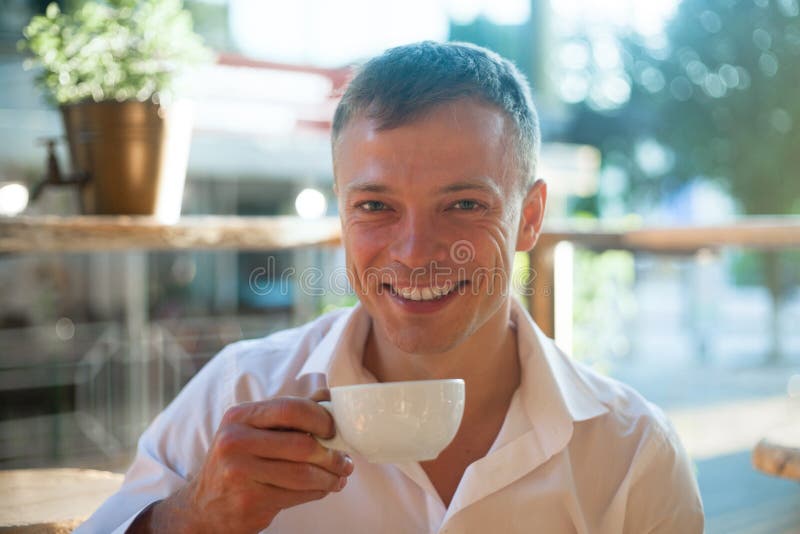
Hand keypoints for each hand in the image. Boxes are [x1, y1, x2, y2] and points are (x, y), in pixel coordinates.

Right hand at [137, 397, 353, 533]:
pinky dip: (318, 492)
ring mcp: (240, 472)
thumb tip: (328, 396)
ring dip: (330, 476)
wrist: (203, 507)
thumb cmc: (239, 463)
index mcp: (239, 417)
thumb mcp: (252, 432)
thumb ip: (288, 414)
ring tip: (340, 476)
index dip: (320, 418)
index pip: (289, 408)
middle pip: (301, 444)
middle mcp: (235, 441)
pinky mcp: (249, 500)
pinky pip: (297, 494)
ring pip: (303, 473)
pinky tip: (325, 488)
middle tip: (346, 460)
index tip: (335, 429)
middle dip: (332, 454)